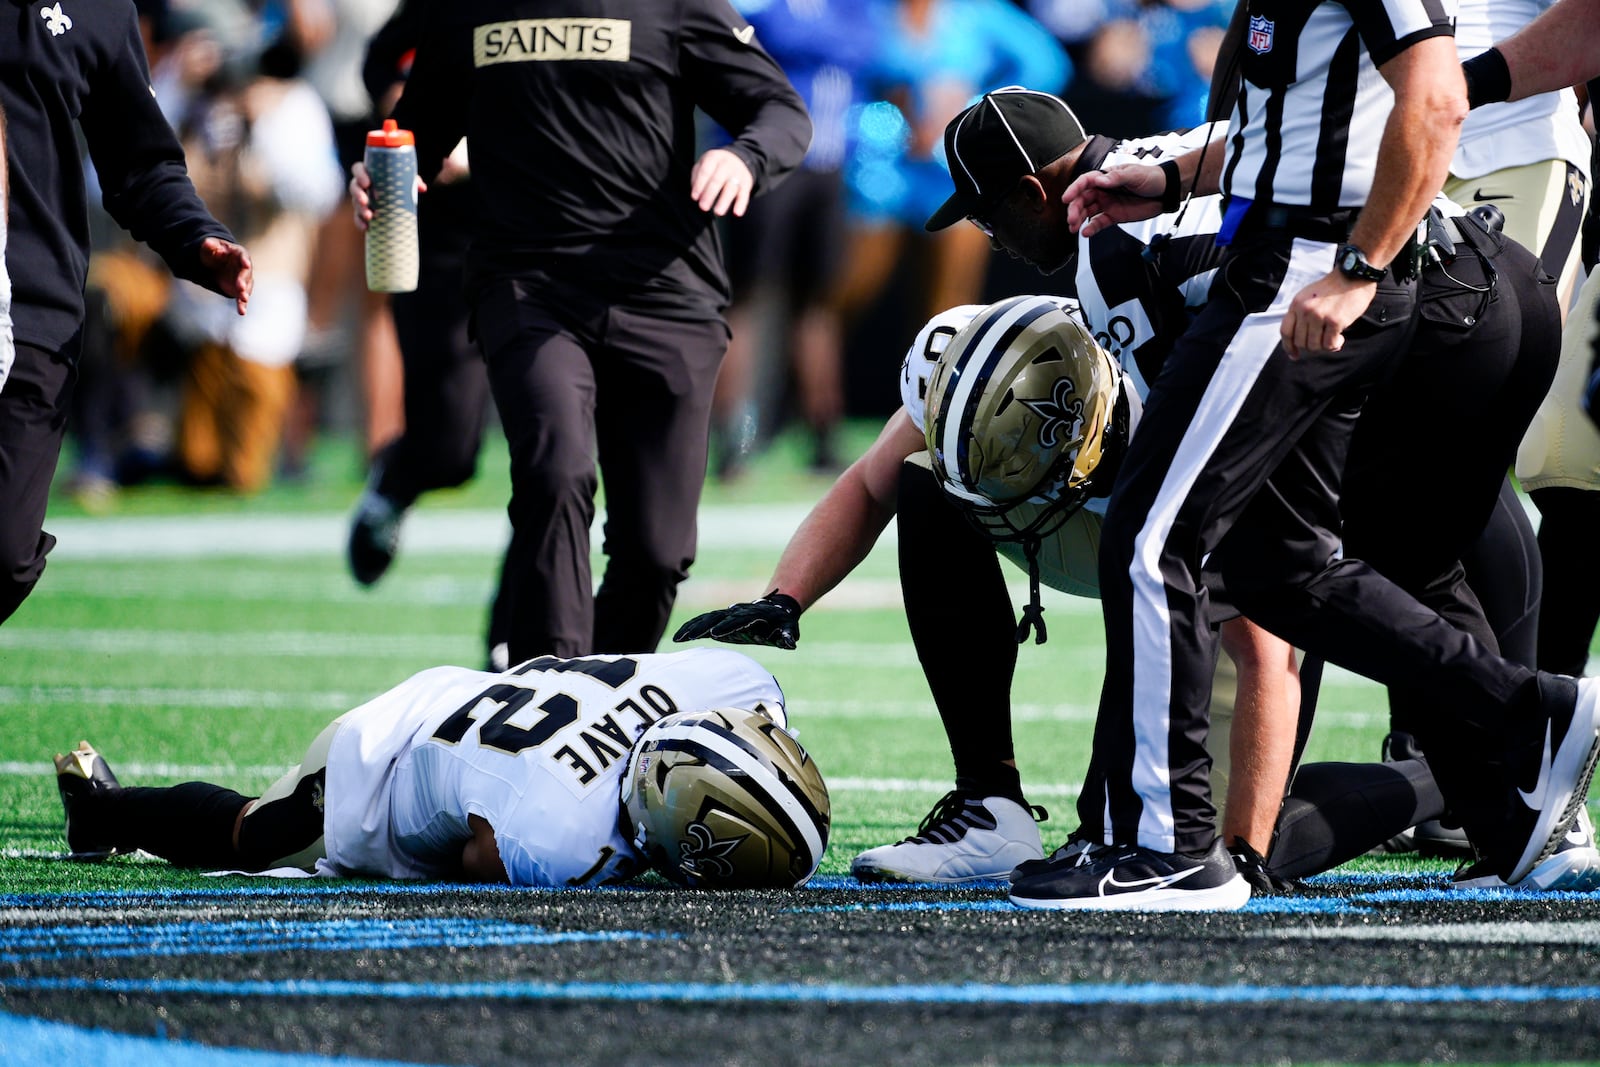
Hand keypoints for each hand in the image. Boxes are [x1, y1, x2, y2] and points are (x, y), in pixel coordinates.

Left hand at [198, 237, 251, 315]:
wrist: (214, 264)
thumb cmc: (213, 252)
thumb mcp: (208, 247)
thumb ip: (209, 245)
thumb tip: (209, 243)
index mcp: (239, 254)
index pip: (244, 257)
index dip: (245, 261)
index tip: (246, 264)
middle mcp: (245, 268)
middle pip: (246, 274)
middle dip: (244, 281)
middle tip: (241, 287)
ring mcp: (244, 280)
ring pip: (247, 288)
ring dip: (245, 294)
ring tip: (243, 300)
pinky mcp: (239, 290)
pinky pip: (241, 298)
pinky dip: (242, 305)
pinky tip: (242, 312)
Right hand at [349, 160, 427, 231]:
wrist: (398, 200)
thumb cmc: (400, 184)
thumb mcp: (407, 181)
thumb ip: (413, 181)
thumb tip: (422, 188)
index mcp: (370, 173)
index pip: (358, 169)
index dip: (360, 174)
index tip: (367, 183)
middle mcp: (362, 185)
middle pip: (354, 186)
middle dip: (358, 194)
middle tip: (365, 201)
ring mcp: (360, 199)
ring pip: (355, 202)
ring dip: (360, 209)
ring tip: (369, 216)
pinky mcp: (362, 211)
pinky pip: (357, 217)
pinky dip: (360, 222)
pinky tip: (366, 227)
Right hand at [673, 592, 800, 648]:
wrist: (778, 606)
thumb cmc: (783, 622)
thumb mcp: (788, 628)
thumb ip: (788, 636)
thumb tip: (791, 644)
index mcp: (750, 616)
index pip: (736, 621)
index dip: (727, 627)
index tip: (715, 635)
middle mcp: (735, 613)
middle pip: (715, 619)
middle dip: (701, 627)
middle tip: (686, 638)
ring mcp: (727, 615)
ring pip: (706, 619)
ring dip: (691, 628)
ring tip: (676, 639)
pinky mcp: (722, 620)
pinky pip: (704, 622)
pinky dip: (691, 627)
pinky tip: (680, 636)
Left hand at [689, 148, 753, 216]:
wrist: (738, 158)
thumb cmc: (715, 165)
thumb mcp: (703, 163)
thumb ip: (697, 177)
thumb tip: (696, 195)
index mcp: (714, 158)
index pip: (705, 171)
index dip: (699, 185)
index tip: (695, 198)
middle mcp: (727, 164)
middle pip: (718, 180)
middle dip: (710, 194)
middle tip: (703, 207)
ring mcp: (738, 174)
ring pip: (731, 188)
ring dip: (724, 201)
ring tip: (718, 212)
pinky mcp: (747, 183)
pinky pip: (744, 195)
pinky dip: (741, 204)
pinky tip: (737, 213)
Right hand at [1062, 164, 1166, 236]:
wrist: (1166, 192)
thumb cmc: (1152, 178)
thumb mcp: (1135, 174)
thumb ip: (1117, 178)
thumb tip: (1100, 180)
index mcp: (1106, 177)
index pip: (1085, 182)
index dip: (1074, 189)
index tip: (1066, 198)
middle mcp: (1103, 190)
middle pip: (1082, 199)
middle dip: (1075, 209)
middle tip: (1071, 219)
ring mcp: (1107, 204)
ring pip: (1087, 212)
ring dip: (1079, 219)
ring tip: (1073, 228)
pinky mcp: (1114, 216)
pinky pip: (1099, 223)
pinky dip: (1091, 228)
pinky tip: (1085, 233)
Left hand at [1281, 271, 1376, 358]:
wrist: (1355, 275)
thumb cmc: (1334, 288)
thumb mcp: (1309, 297)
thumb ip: (1302, 315)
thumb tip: (1300, 342)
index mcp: (1296, 304)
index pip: (1286, 331)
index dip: (1288, 347)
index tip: (1294, 355)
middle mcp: (1305, 310)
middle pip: (1300, 342)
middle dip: (1311, 346)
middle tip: (1323, 340)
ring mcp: (1319, 315)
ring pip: (1314, 345)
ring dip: (1324, 346)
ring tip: (1333, 337)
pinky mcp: (1335, 321)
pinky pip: (1329, 344)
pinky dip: (1335, 345)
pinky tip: (1341, 338)